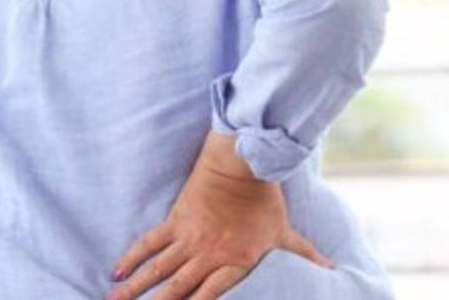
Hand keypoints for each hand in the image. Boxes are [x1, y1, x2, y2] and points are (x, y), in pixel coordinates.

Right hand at [106, 130, 332, 299]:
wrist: (242, 163)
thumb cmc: (265, 199)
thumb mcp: (285, 231)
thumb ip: (304, 253)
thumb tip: (332, 267)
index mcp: (235, 263)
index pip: (210, 297)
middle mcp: (208, 256)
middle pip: (177, 290)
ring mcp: (189, 239)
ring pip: (158, 271)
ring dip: (135, 289)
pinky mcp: (175, 220)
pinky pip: (150, 243)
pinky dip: (133, 257)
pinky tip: (117, 271)